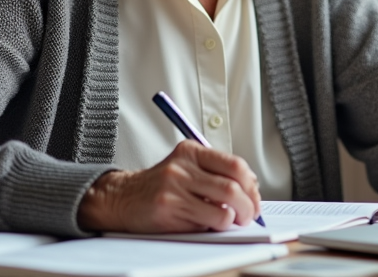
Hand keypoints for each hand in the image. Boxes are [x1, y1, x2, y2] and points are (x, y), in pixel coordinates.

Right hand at [77, 140, 262, 232]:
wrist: (123, 197)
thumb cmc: (161, 185)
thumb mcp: (186, 167)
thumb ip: (215, 171)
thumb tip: (251, 188)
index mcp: (191, 151)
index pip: (235, 165)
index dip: (251, 185)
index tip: (254, 197)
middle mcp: (183, 167)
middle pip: (233, 187)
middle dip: (249, 205)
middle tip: (249, 214)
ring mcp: (174, 188)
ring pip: (223, 209)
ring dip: (235, 219)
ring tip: (232, 221)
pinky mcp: (168, 209)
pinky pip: (206, 222)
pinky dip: (215, 225)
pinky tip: (209, 223)